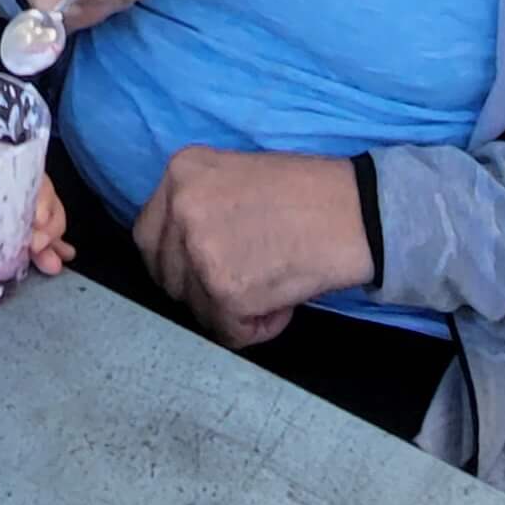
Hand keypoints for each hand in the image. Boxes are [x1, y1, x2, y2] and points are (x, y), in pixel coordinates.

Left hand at [0, 102, 73, 274]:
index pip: (21, 168)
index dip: (38, 193)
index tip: (36, 219)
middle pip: (37, 190)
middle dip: (49, 221)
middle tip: (36, 246)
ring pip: (38, 208)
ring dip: (50, 236)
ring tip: (49, 261)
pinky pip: (25, 222)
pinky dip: (43, 241)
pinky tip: (52, 259)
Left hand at [134, 146, 374, 348]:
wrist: (355, 212)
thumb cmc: (308, 193)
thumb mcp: (235, 174)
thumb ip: (200, 204)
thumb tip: (180, 252)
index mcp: (181, 172)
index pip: (148, 235)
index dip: (177, 260)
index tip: (204, 268)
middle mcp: (181, 207)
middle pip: (166, 275)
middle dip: (201, 289)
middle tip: (244, 281)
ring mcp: (199, 250)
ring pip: (194, 308)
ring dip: (230, 309)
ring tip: (271, 285)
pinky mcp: (226, 290)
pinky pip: (227, 332)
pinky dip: (256, 327)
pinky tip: (282, 302)